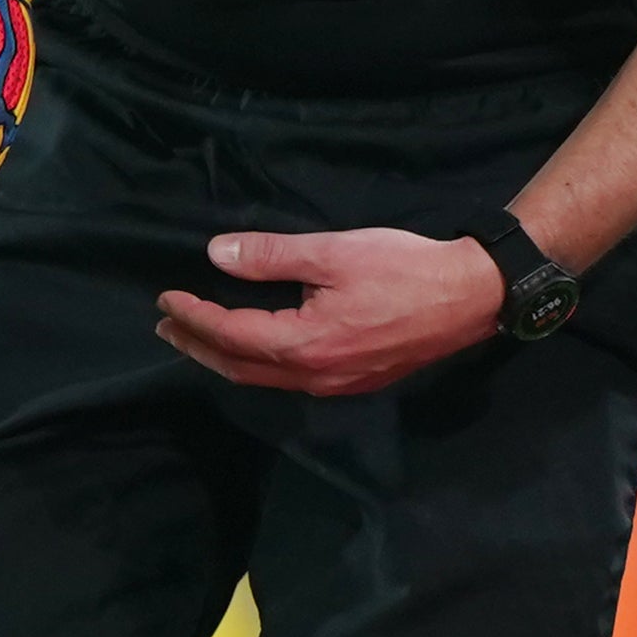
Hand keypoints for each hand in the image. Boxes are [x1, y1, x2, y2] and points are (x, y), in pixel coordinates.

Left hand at [150, 227, 503, 397]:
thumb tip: (217, 255)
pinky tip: (257, 348)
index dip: (193, 316)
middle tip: (167, 325)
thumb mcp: (334, 252)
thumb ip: (273, 256)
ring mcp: (337, 384)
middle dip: (198, 345)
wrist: (470, 297)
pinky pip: (291, 380)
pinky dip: (259, 365)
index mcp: (303, 344)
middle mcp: (314, 376)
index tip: (166, 297)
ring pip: (264, 379)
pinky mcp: (356, 381)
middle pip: (239, 367)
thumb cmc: (404, 268)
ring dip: (226, 358)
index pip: (230, 334)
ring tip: (199, 337)